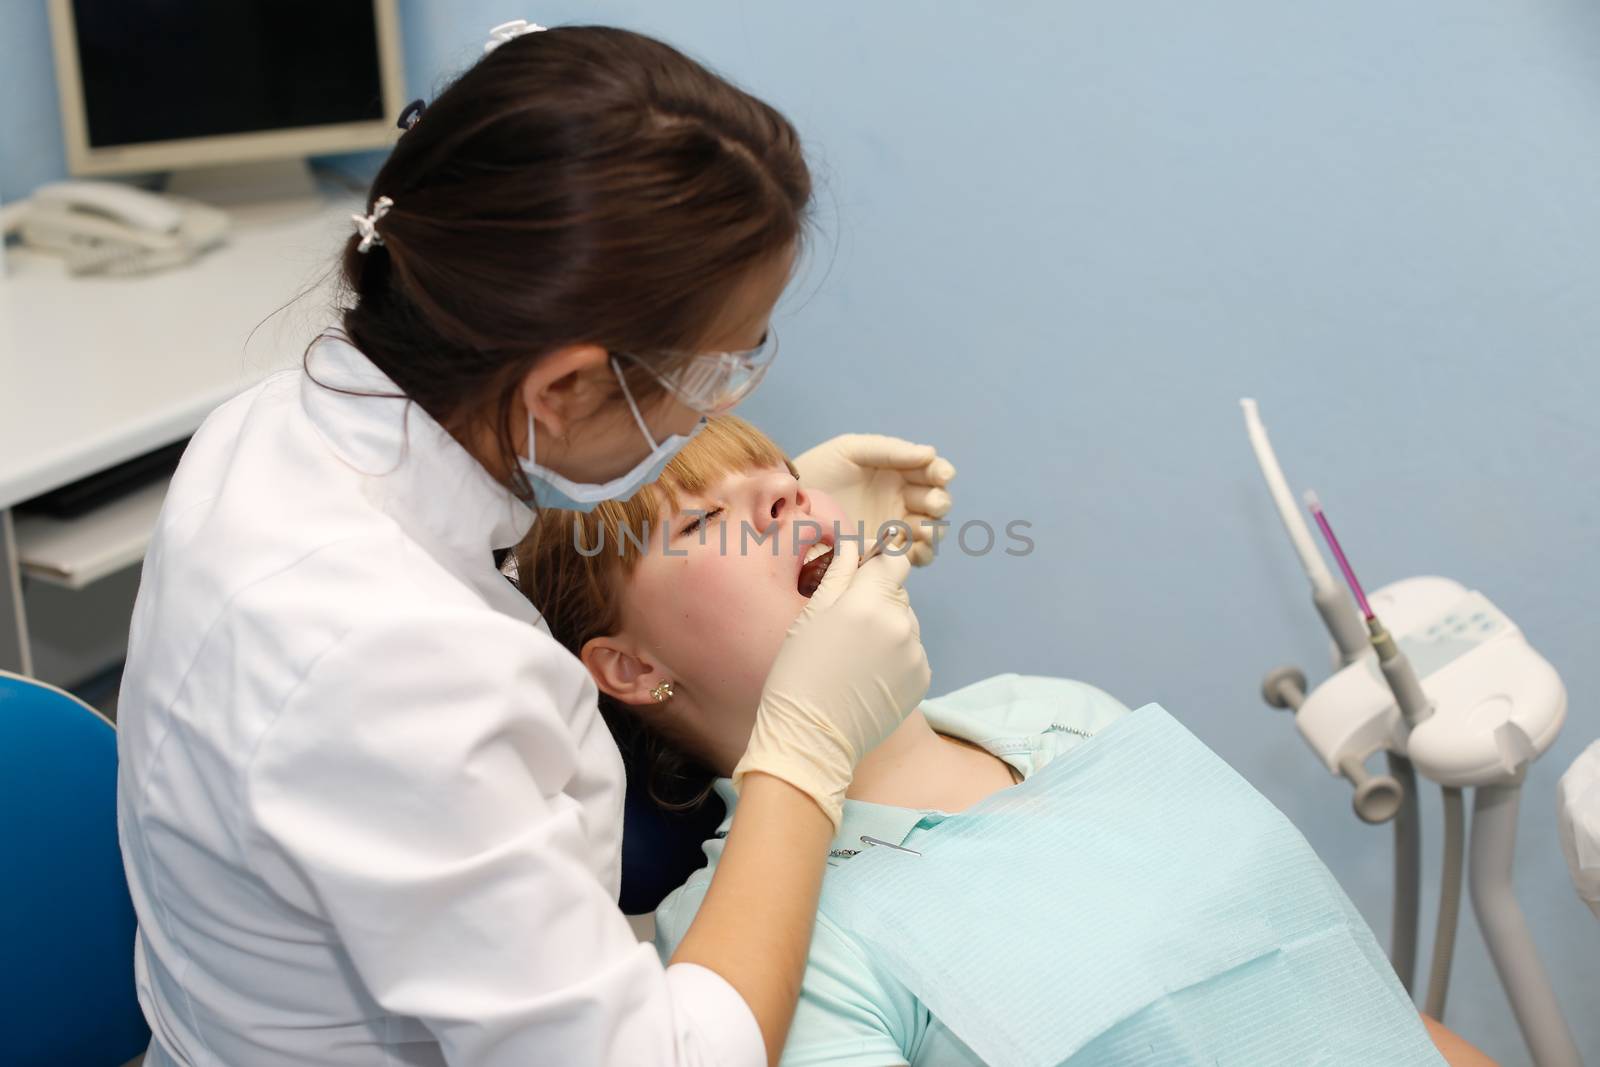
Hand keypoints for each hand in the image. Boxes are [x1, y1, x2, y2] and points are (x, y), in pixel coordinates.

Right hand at [732, 539, 930, 826]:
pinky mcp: (922, 678)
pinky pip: (911, 652)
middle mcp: (901, 623)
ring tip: (854, 657)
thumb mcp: (810, 616)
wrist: (812, 737)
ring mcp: (915, 653)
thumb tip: (855, 543)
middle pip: (897, 593)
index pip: (894, 559)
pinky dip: (895, 657)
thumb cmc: (798, 674)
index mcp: (869, 602)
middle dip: (876, 599)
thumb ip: (840, 573)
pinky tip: (867, 675)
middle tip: (844, 627)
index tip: (864, 567)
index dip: (879, 559)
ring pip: (905, 623)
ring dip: (886, 629)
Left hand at [792, 434, 954, 565]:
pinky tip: (913, 548)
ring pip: (929, 531)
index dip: (941, 472)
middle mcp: (902, 500)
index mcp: (900, 472)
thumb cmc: (820, 469)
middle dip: (939, 502)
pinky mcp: (882, 553)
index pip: (931, 472)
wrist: (790, 503)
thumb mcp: (852, 450)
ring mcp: (894, 528)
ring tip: (925, 529)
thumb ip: (891, 450)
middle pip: (935, 503)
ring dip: (934, 530)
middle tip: (932, 503)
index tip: (942, 474)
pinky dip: (920, 553)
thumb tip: (930, 453)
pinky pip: (912, 556)